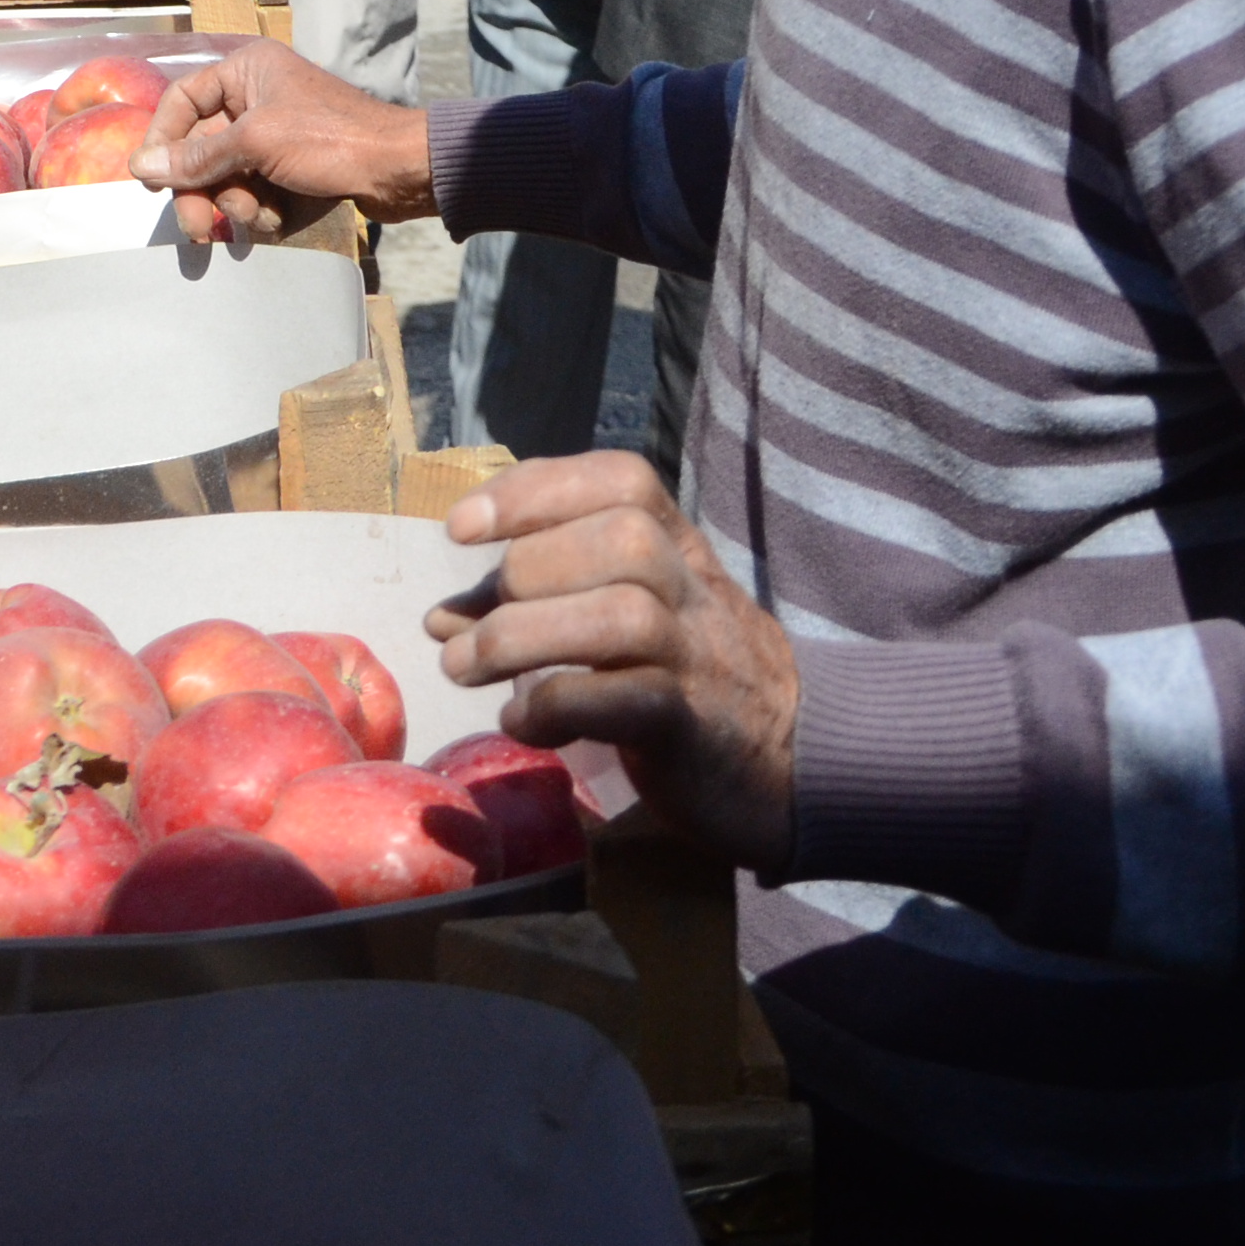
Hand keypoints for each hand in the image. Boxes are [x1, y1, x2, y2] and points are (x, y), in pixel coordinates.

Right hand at [132, 32, 435, 248]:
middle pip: (200, 147)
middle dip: (202, 189)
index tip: (151, 181)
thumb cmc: (330, 141)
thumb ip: (195, 158)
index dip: (162, 140)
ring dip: (235, 203)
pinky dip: (260, 209)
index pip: (182, 101)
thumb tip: (138, 166)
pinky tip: (278, 219)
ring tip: (257, 218)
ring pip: (226, 175)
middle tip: (197, 228)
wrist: (399, 170)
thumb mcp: (255, 144)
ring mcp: (274, 134)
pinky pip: (254, 189)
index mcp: (246, 71)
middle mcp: (256, 97)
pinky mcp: (290, 166)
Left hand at [423, 450, 796, 870]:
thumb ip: (541, 608)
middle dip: (524, 569)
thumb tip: (444, 617)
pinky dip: (556, 705)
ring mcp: (700, 656)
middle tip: (463, 626)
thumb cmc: (692, 680)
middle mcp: (695, 590)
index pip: (623, 480)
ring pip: (624, 614)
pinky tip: (520, 722)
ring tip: (465, 667)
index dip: (537, 489)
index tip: (462, 526)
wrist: (800, 765)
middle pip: (623, 538)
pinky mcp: (693, 727)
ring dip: (522, 637)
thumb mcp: (625, 624)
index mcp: (679, 549)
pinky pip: (629, 701)